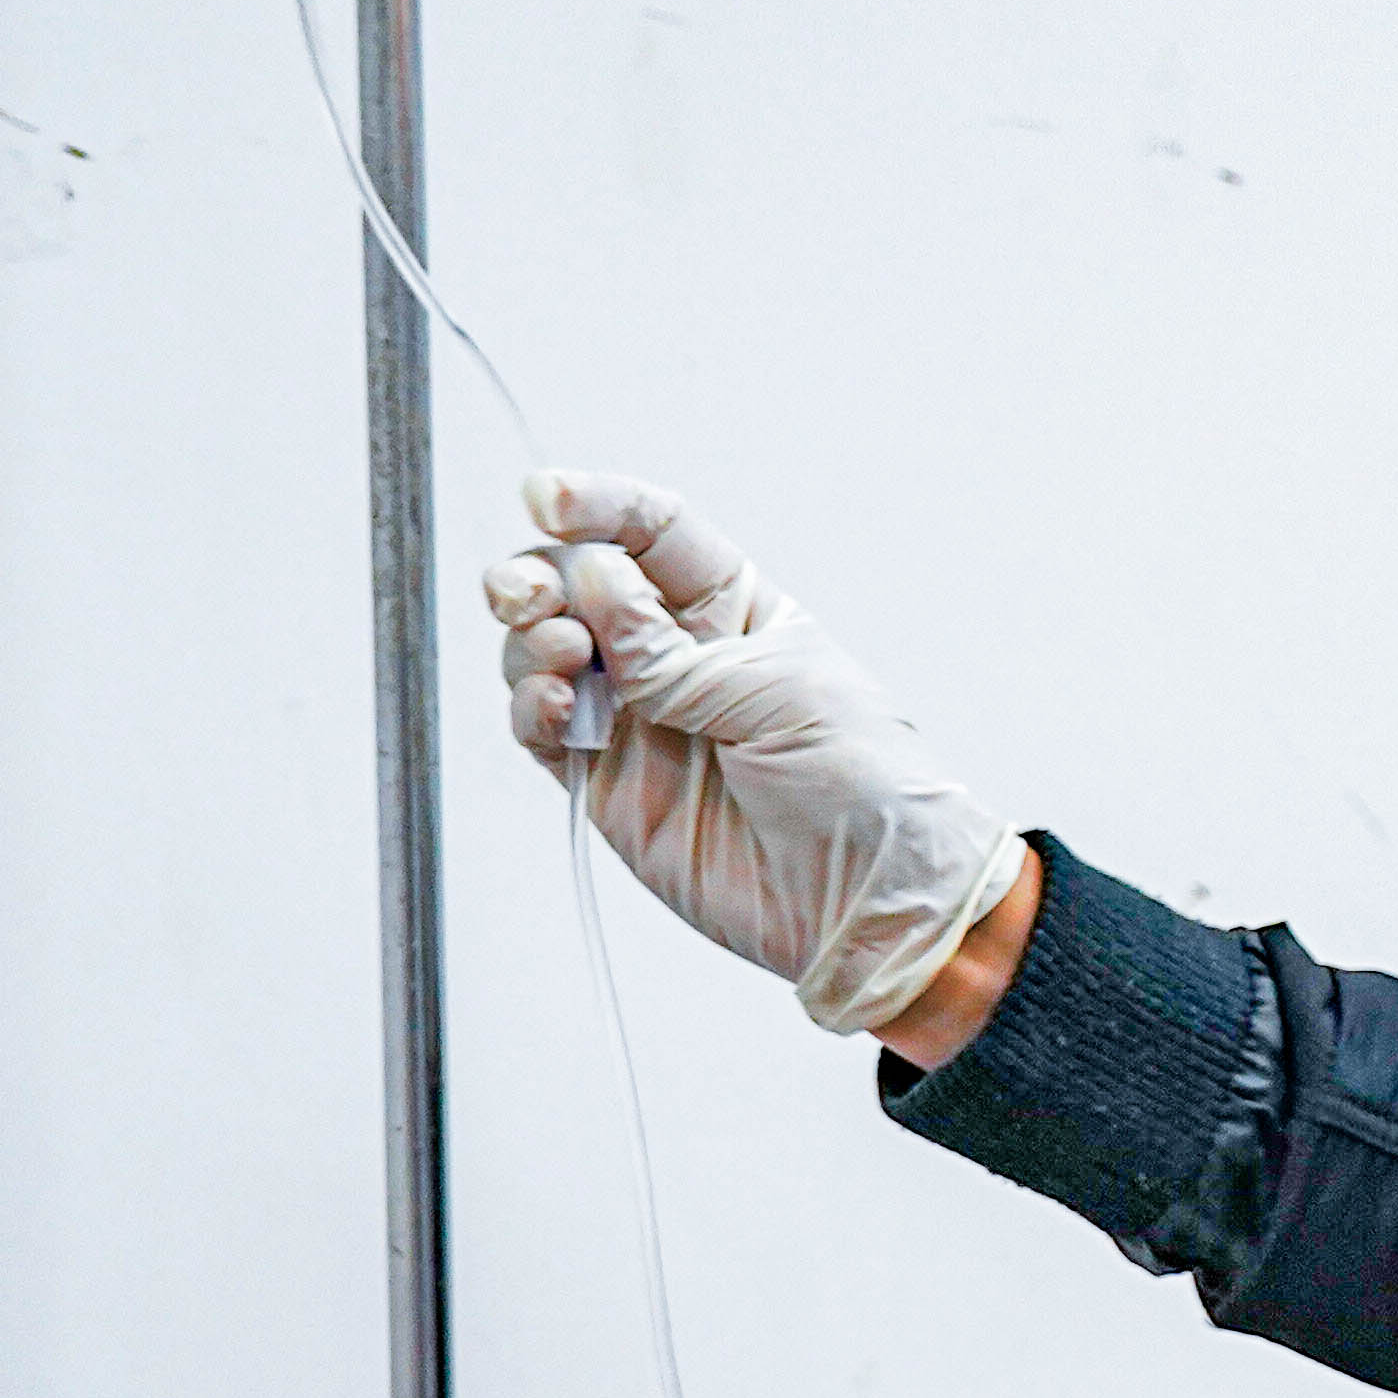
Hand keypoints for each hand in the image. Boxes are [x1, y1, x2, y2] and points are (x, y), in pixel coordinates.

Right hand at [480, 473, 1023, 1036]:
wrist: (867, 900)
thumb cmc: (861, 784)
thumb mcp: (776, 694)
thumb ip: (670, 649)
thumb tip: (592, 581)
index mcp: (733, 609)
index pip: (652, 531)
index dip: (597, 505)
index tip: (546, 497)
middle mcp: (675, 654)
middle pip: (577, 585)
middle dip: (539, 574)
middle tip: (535, 596)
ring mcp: (636, 717)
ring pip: (543, 651)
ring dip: (530, 640)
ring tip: (561, 657)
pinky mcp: (605, 781)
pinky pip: (540, 726)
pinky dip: (531, 706)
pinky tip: (558, 710)